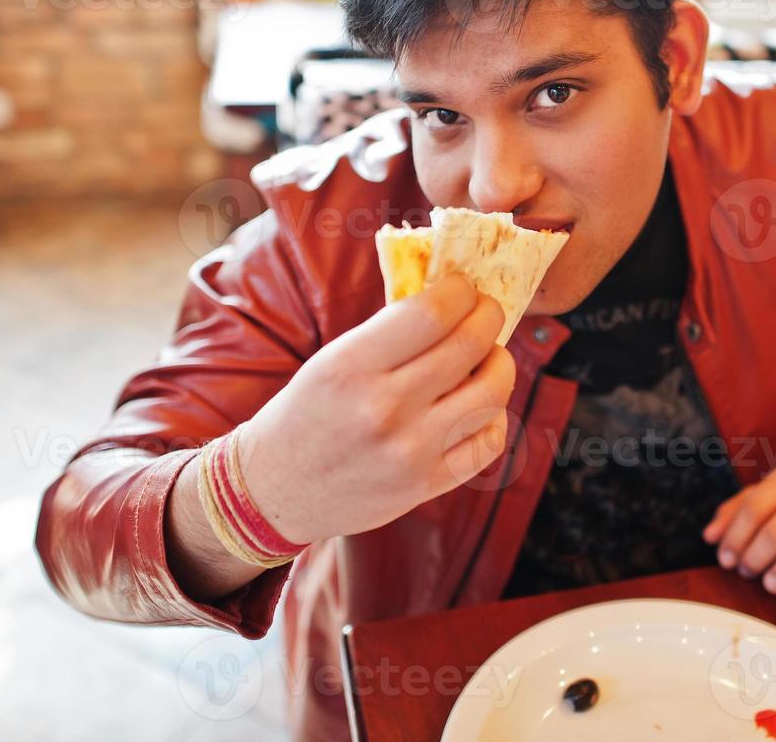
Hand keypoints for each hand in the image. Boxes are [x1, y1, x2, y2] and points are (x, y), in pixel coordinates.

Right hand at [235, 273, 515, 544]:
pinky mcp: (425, 485)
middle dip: (488, 317)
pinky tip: (483, 406)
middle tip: (487, 312)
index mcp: (352, 366)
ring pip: (490, 393)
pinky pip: (487, 444)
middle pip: (468, 346)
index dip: (460, 291)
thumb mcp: (333, 360)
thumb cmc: (307, 413)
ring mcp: (409, 450)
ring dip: (500, 364)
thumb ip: (390, 333)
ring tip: (490, 357)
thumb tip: (452, 299)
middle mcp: (384, 407)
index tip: (463, 287)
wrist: (275, 489)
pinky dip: (495, 417)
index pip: (431, 313)